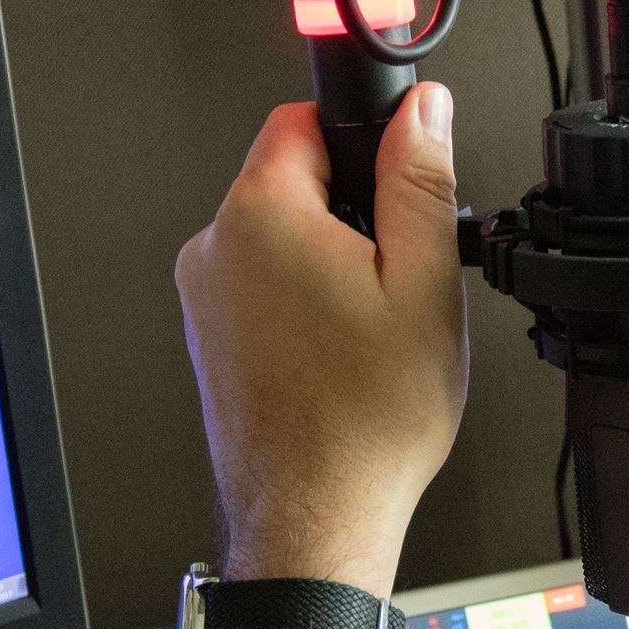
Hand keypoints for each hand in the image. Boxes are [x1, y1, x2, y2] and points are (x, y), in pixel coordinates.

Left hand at [174, 88, 468, 592]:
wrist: (315, 519)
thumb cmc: (365, 422)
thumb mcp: (424, 282)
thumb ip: (421, 179)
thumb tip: (425, 109)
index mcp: (262, 214)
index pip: (302, 115)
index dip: (362, 134)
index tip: (397, 172)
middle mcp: (215, 248)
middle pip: (291, 179)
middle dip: (351, 208)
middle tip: (399, 270)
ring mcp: (204, 298)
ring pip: (279, 239)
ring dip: (328, 261)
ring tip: (371, 326)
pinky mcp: (209, 339)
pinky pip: (262, 289)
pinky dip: (303, 305)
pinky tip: (341, 356)